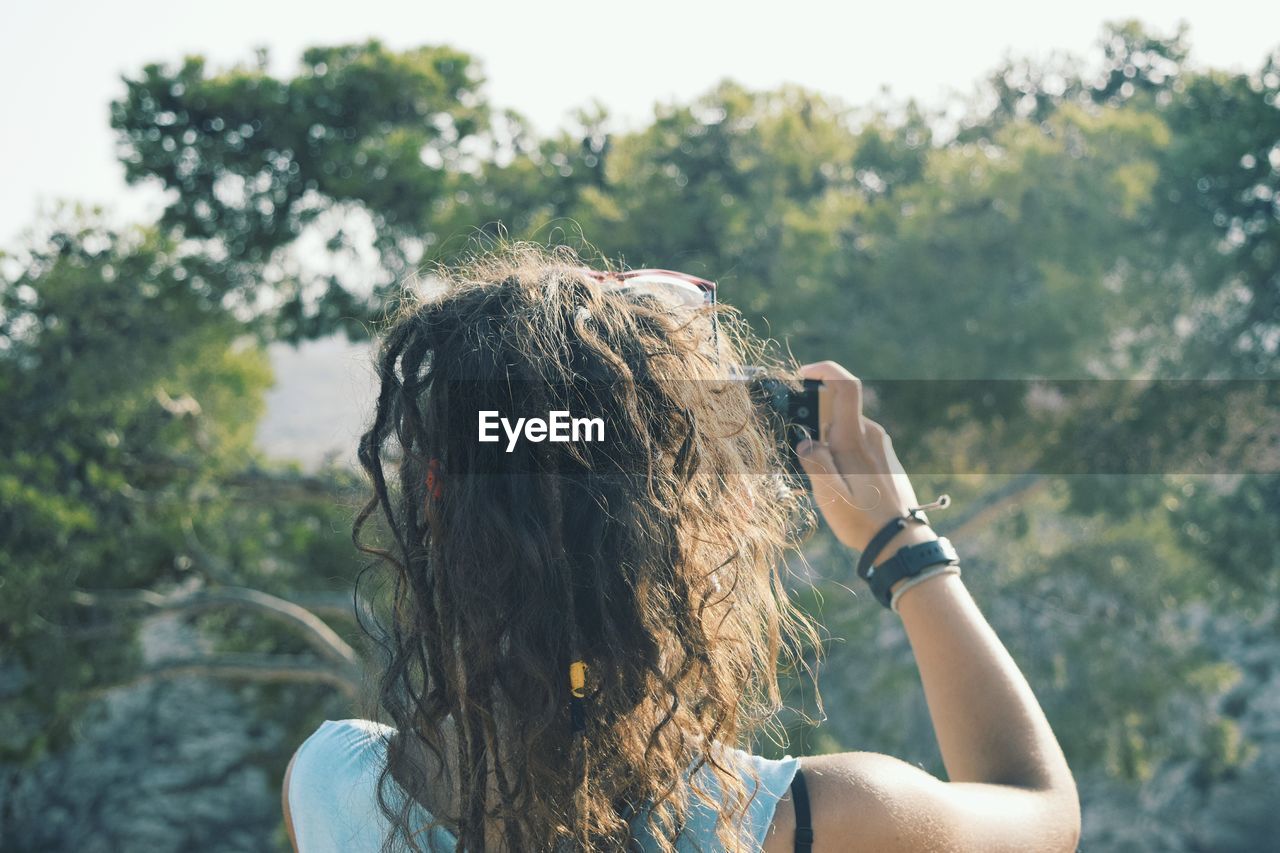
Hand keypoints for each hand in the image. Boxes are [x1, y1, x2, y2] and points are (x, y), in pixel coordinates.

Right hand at [795, 361, 927, 552]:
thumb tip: (805, 441)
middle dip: (815, 423)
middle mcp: (872, 435)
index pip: (845, 385)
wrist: (900, 541)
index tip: (803, 375)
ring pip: (845, 429)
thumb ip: (815, 462)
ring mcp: (880, 445)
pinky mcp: (883, 457)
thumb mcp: (830, 495)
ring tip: (824, 481)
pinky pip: (855, 443)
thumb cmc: (864, 521)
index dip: (824, 370)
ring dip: (827, 443)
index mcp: (856, 438)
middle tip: (804, 457)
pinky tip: (839, 484)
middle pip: (838, 410)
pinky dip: (840, 453)